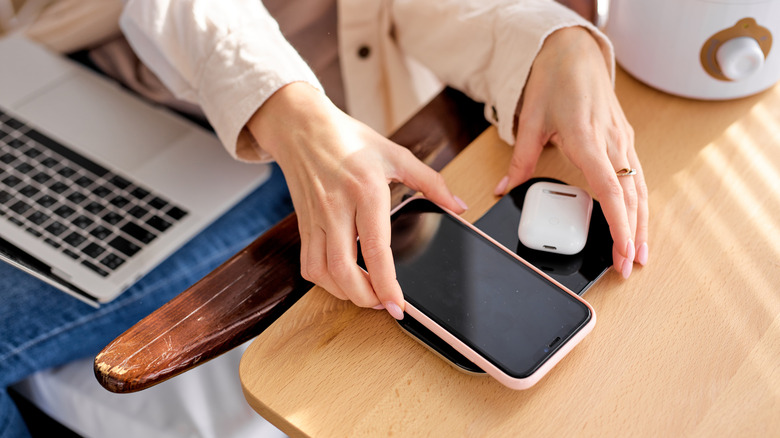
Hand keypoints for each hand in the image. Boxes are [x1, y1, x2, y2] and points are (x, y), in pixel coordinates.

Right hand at [247, 82, 466, 317]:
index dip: (386, 284)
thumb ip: (431, 182)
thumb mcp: (395, 154)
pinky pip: (308, 264)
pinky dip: (325, 281)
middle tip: (384, 305)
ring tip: (367, 295)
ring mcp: (316, 218)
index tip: (398, 306)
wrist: (301, 127)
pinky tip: (342, 280)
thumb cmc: (349, 139)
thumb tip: (459, 206)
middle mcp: (336, 207)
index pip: (375, 249)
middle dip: (365, 298)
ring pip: (323, 273)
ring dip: (345, 293)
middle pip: (343, 270)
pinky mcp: (303, 224)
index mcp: (365, 190)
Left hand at [494, 26, 648, 277]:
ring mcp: (622, 140)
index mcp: (587, 137)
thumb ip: (521, 159)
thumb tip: (505, 189)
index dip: (619, 224)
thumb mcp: (531, 119)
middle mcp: (611, 141)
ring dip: (642, 222)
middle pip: (631, 196)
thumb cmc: (555, 80)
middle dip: (634, 234)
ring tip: (640, 253)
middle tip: (632, 265)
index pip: (610, 190)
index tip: (624, 251)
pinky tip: (638, 220)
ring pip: (639, 188)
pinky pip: (637, 175)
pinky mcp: (624, 139)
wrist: (575, 52)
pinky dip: (640, 202)